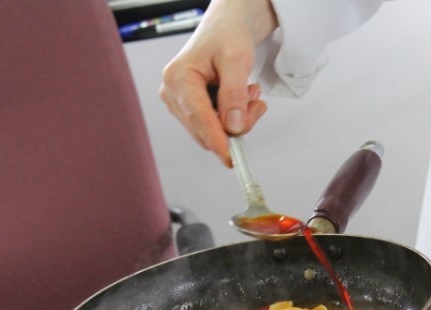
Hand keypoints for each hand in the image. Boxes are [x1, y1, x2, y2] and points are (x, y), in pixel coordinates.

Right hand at [159, 0, 277, 166]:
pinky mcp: (189, 110)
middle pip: (205, 130)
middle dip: (237, 123)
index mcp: (178, 78)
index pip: (198, 117)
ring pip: (211, 132)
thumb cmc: (226, 37)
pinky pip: (213, 127)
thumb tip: (233, 127)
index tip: (230, 158)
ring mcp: (179, 104)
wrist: (223, 30)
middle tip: (257, 103)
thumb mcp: (237, 60)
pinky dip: (232, 118)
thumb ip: (234, 94)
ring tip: (248, 92)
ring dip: (237, 120)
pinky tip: (239, 98)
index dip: (216, 139)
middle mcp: (172, 93)